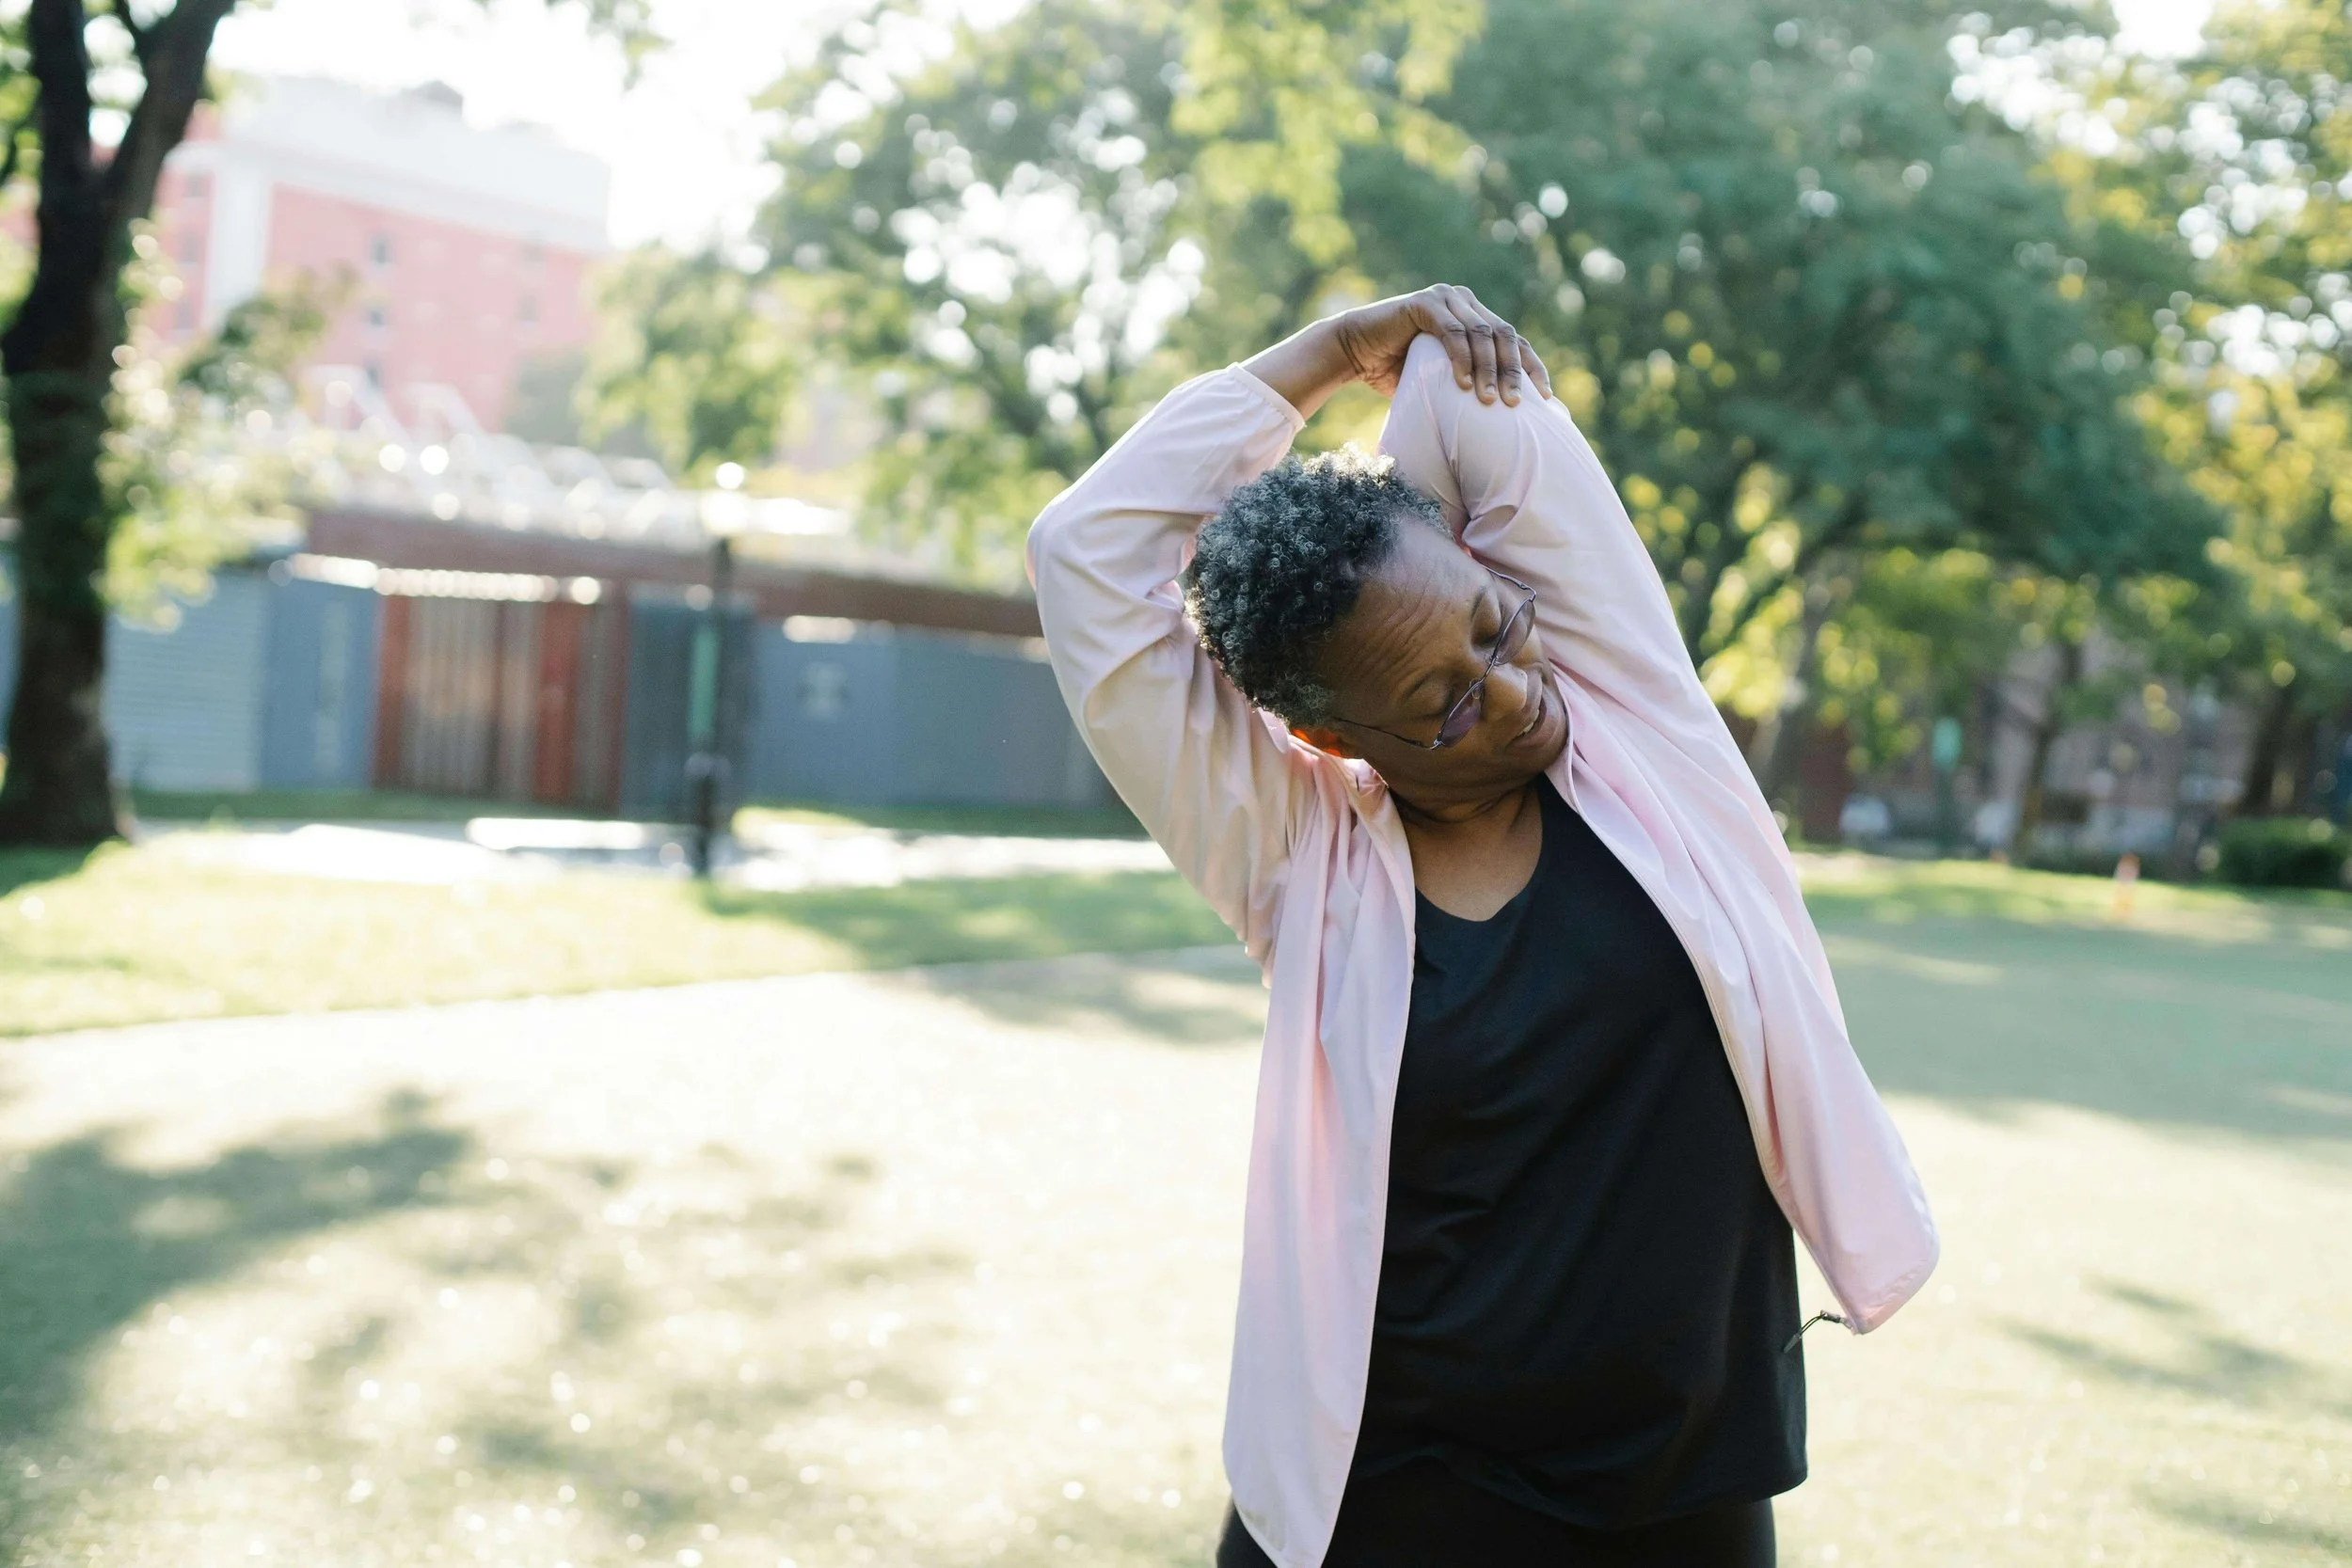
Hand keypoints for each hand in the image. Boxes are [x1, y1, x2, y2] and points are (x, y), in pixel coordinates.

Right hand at [1330, 284, 1552, 405]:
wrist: (1353, 351)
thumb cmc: (1396, 371)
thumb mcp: (1441, 379)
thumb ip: (1469, 383)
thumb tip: (1502, 419)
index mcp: (1475, 314)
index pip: (1514, 340)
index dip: (1532, 367)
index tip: (1546, 398)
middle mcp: (1464, 300)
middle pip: (1504, 335)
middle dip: (1514, 371)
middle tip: (1515, 405)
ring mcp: (1445, 298)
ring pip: (1481, 333)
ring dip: (1488, 369)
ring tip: (1490, 401)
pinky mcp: (1424, 303)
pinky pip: (1452, 331)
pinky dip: (1460, 359)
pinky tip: (1463, 385)